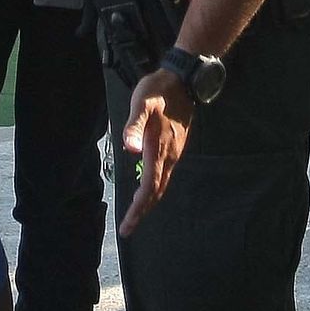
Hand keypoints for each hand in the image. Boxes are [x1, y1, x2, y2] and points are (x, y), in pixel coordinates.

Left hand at [119, 68, 194, 235]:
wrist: (182, 82)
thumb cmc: (157, 92)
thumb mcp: (141, 105)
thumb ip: (134, 126)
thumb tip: (130, 149)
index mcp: (158, 150)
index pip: (148, 188)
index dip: (138, 209)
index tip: (127, 227)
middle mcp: (168, 157)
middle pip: (155, 192)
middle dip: (141, 212)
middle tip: (127, 228)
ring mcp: (173, 153)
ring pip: (161, 185)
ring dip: (148, 201)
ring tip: (135, 214)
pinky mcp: (174, 147)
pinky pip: (164, 175)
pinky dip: (154, 188)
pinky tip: (147, 188)